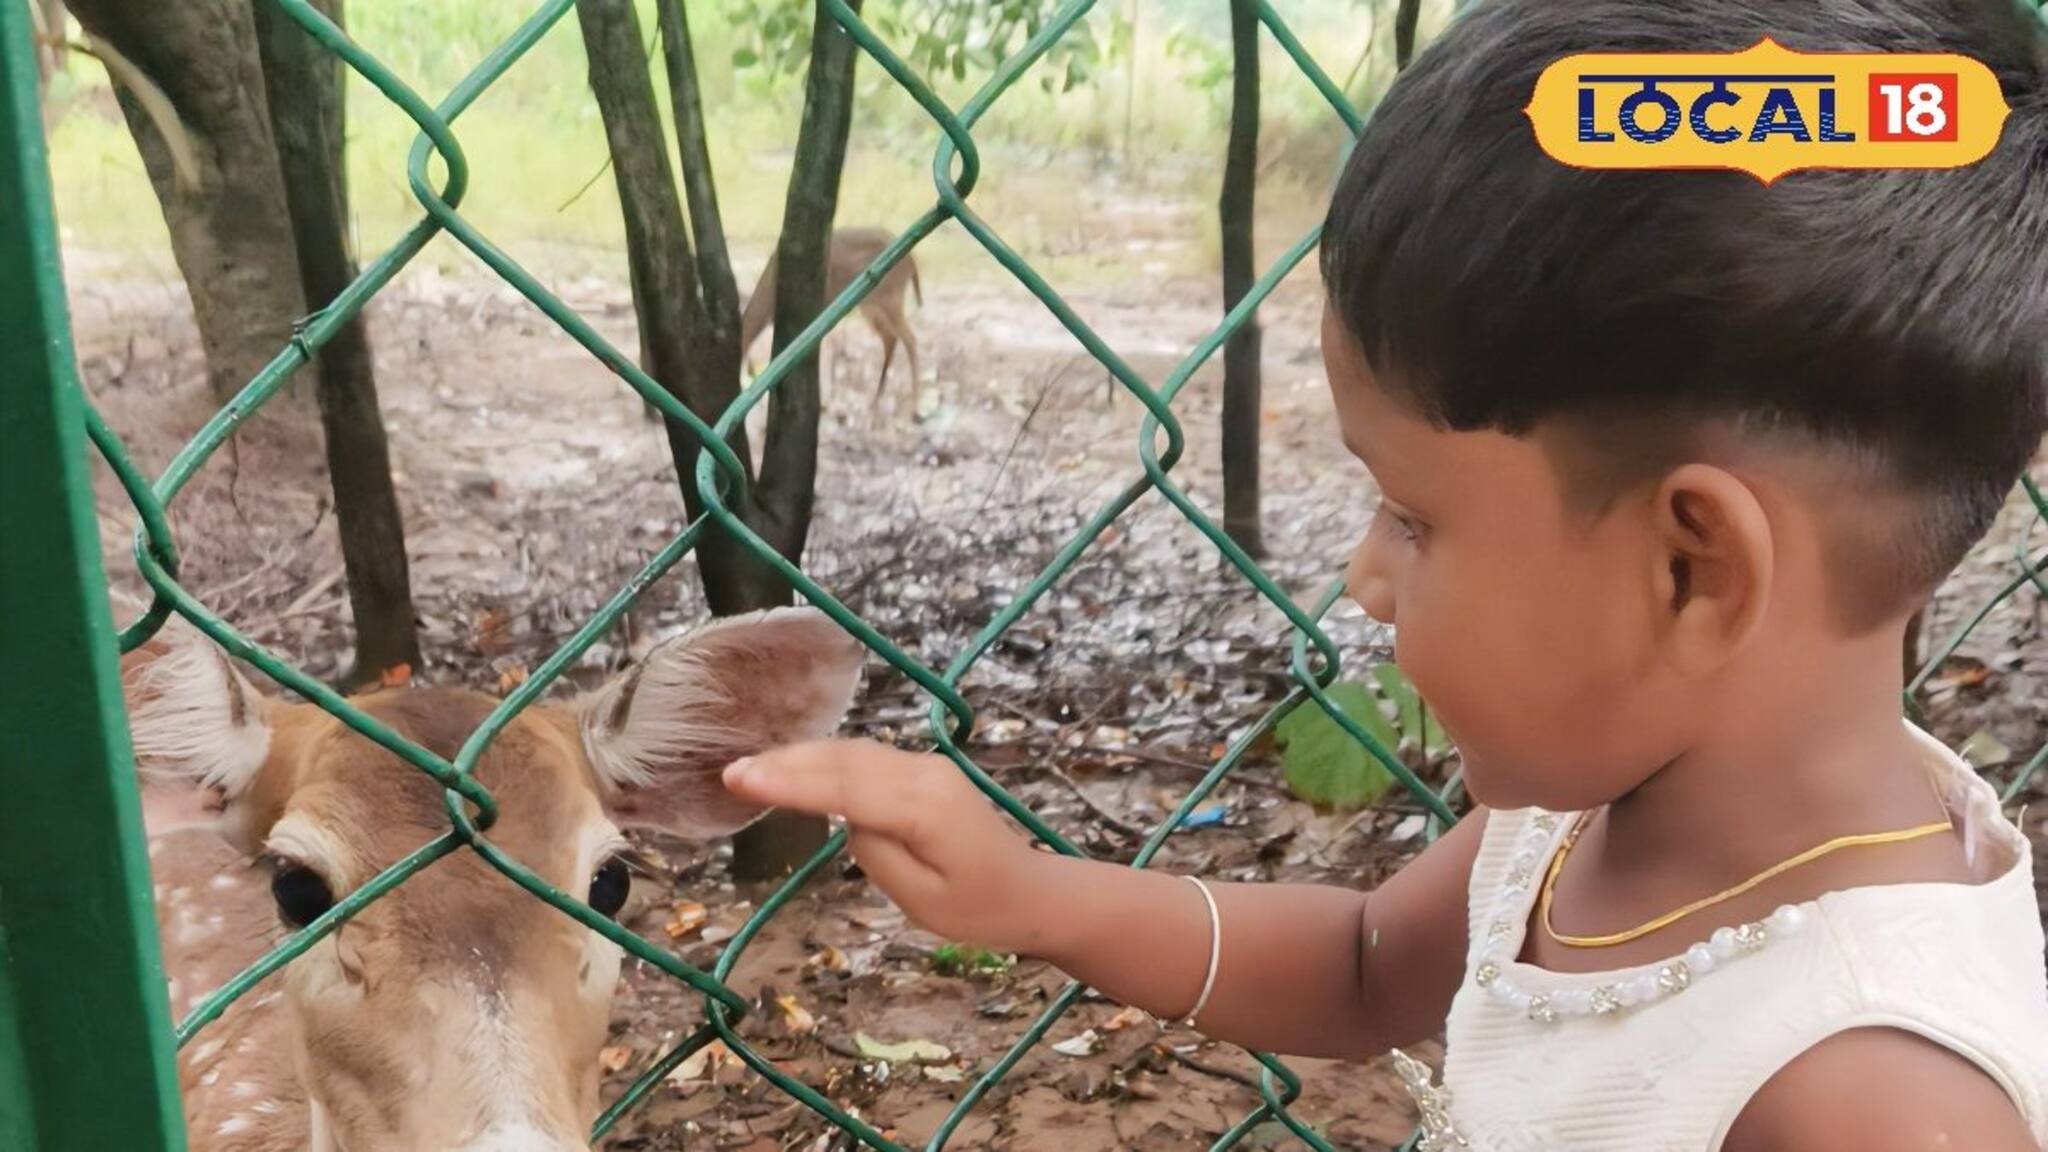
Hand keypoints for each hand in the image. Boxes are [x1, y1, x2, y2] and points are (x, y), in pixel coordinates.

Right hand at [722, 739, 1063, 953]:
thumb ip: (876, 853)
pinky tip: (796, 766)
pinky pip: (866, 759)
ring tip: (751, 769)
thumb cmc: (978, 908)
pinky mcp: (922, 771)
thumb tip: (848, 817)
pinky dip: (826, 760)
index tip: (743, 780)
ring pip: (853, 753)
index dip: (792, 782)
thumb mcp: (921, 898)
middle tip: (732, 774)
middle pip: (845, 760)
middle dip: (787, 764)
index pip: (847, 787)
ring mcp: (926, 767)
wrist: (1030, 891)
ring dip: (802, 757)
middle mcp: (925, 774)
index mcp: (926, 807)